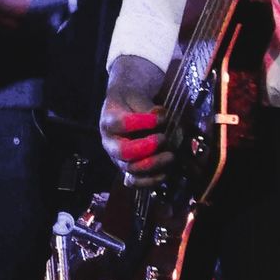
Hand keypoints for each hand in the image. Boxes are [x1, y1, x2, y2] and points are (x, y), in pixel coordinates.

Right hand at [100, 56, 175, 188]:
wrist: (126, 111)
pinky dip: (151, 181)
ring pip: (131, 169)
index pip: (121, 123)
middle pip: (123, 152)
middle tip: (162, 138)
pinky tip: (165, 173)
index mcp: (109, 122)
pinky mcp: (127, 171)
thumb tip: (158, 114)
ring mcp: (118, 159)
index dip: (142, 122)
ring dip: (153, 164)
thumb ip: (145, 106)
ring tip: (170, 156)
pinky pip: (135, 182)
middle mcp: (110, 144)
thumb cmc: (131, 104)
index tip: (160, 118)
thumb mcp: (135, 97)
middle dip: (146, 147)